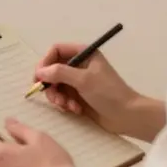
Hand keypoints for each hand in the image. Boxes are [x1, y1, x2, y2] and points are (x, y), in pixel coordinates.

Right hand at [34, 42, 152, 138]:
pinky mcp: (79, 96)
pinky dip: (66, 104)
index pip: (56, 51)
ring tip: (68, 106)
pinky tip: (76, 110)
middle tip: (54, 97)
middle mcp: (79, 65)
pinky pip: (63, 97)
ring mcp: (79, 81)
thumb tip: (39, 72)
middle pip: (53, 69)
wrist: (127, 116)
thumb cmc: (108, 93)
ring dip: (58, 97)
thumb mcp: (83, 80)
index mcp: (83, 54)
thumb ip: (60, 73)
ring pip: (56, 85)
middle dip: (51, 84)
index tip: (39, 77)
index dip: (45, 62)